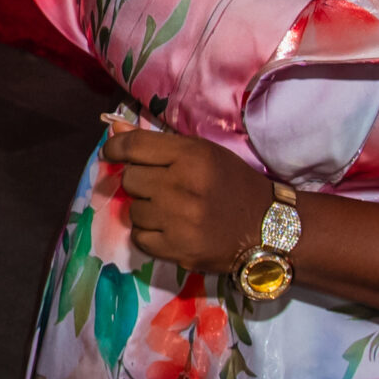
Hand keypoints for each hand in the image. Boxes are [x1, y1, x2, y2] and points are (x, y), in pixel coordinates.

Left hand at [102, 120, 272, 272]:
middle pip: (130, 179)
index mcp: (191, 156)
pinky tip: (171, 229)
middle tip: (161, 187)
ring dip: (146, 210)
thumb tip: (113, 128)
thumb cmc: (233, 184)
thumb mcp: (202, 154)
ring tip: (171, 210)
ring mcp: (178, 221)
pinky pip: (139, 238)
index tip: (111, 153)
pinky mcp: (177, 250)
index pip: (134, 146)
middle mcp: (182, 186)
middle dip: (141, 182)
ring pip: (133, 211)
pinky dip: (149, 234)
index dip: (115, 148)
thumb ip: (156, 144)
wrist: (267, 228)